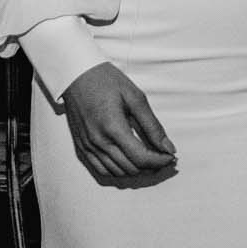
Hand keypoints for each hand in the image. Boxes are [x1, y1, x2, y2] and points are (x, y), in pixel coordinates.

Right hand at [58, 62, 177, 181]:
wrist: (76, 74)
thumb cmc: (106, 80)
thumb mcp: (135, 97)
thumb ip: (152, 126)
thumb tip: (168, 148)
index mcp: (113, 128)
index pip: (142, 158)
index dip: (160, 161)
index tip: (171, 156)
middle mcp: (99, 142)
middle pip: (131, 169)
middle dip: (152, 166)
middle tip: (163, 156)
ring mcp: (88, 146)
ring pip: (118, 173)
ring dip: (137, 170)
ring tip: (149, 159)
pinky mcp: (82, 147)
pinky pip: (102, 170)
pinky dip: (118, 171)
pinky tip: (128, 161)